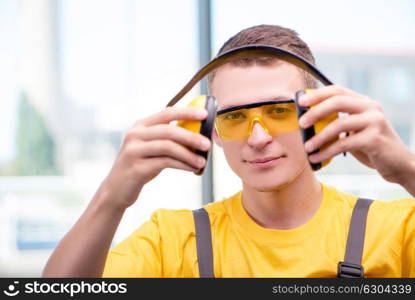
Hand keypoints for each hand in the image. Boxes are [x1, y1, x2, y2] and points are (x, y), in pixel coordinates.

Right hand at [97, 106, 210, 209]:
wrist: (117, 189)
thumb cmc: (141, 166)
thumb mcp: (152, 148)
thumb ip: (168, 139)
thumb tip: (199, 136)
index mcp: (141, 126)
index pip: (166, 113)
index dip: (186, 112)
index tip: (204, 114)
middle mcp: (135, 135)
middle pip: (169, 130)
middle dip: (191, 136)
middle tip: (207, 144)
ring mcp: (134, 151)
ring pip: (168, 147)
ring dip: (188, 154)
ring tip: (202, 162)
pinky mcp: (136, 167)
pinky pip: (165, 163)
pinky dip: (182, 165)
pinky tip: (192, 169)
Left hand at [298, 85, 414, 184]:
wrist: (398, 164)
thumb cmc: (370, 147)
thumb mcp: (353, 131)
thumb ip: (336, 122)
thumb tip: (306, 121)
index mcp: (364, 102)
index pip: (338, 90)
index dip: (317, 94)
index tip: (300, 101)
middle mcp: (371, 108)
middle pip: (337, 102)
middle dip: (315, 111)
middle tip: (301, 123)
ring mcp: (375, 122)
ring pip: (339, 124)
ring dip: (319, 137)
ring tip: (307, 148)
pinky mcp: (374, 139)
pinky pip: (344, 143)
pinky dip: (326, 151)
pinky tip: (316, 158)